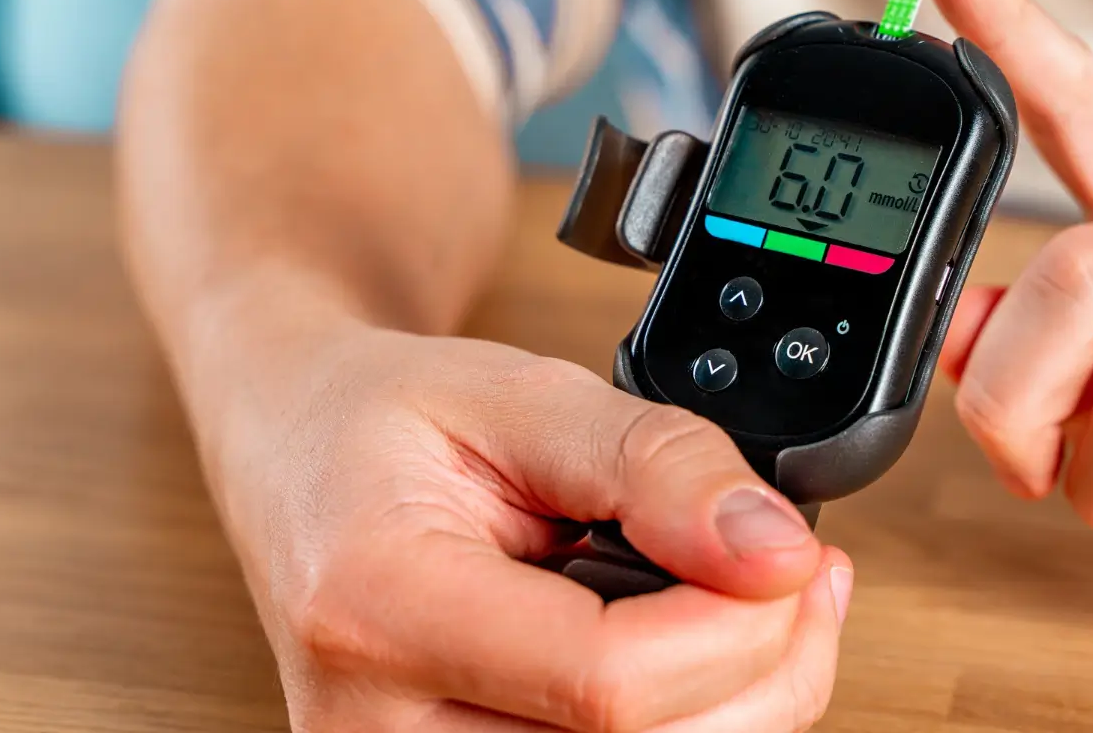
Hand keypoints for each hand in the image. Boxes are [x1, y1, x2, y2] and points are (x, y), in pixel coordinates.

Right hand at [186, 277, 851, 731]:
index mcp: (377, 607)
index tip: (793, 550)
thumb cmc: (384, 419)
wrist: (296, 453)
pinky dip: (688, 718)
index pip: (604, 684)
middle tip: (796, 571)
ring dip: (738, 699)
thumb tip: (772, 546)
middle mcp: (376, 732)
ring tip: (751, 597)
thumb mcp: (518, 394)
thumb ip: (652, 462)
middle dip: (764, 667)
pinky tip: (704, 649)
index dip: (737, 623)